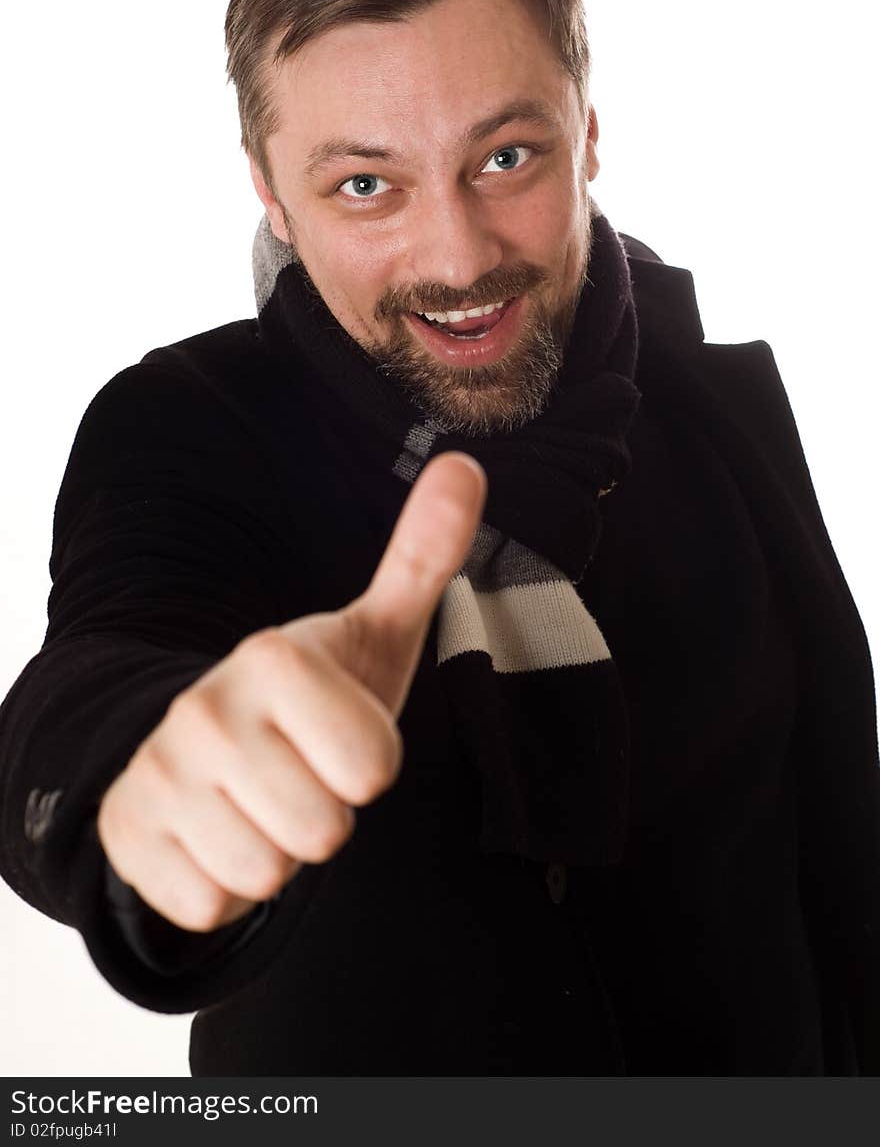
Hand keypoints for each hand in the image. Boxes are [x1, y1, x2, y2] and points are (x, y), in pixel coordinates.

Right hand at [97, 452, 485, 931]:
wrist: (202, 749)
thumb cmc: (313, 698)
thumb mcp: (374, 633)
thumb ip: (423, 555)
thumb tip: (466, 463)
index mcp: (272, 656)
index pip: (373, 769)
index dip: (369, 766)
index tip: (339, 736)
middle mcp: (203, 708)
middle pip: (322, 832)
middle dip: (322, 817)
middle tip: (298, 776)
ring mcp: (156, 773)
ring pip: (265, 875)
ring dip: (274, 855)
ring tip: (259, 804)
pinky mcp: (124, 834)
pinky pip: (210, 906)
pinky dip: (222, 887)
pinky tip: (214, 834)